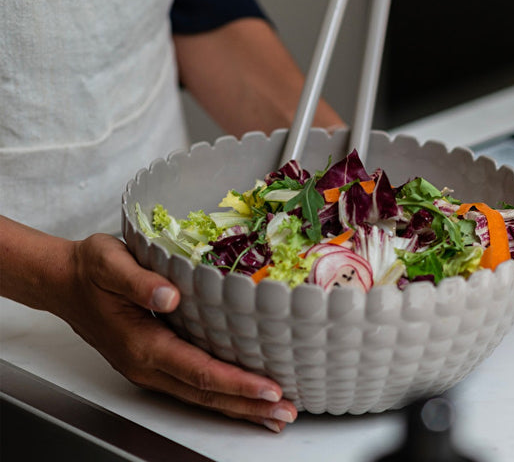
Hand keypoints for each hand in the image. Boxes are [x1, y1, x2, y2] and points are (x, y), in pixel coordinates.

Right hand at [63, 234, 296, 431]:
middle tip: (286, 411)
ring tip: (273, 413)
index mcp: (141, 343)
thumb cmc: (89, 270)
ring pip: (200, 395)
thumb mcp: (108, 262)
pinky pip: (192, 385)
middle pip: (204, 393)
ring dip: (238, 406)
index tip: (270, 387)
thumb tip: (170, 296)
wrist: (65, 283)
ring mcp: (150, 368)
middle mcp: (147, 364)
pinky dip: (221, 395)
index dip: (236, 382)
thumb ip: (138, 281)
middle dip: (247, 405)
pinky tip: (240, 397)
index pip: (198, 370)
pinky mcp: (154, 361)